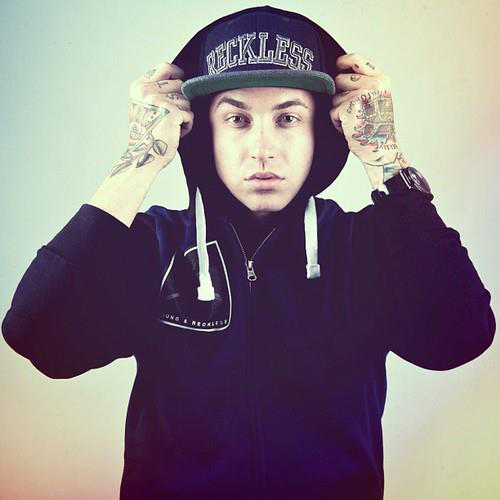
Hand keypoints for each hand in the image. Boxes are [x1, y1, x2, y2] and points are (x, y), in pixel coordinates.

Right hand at [109, 61, 193, 177]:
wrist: (144, 156)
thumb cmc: (148, 135)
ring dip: (184, 115)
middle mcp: (147, 91)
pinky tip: (175, 133)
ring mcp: (159, 100)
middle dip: (181, 101)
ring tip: (171, 127)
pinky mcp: (172, 112)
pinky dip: (186, 126)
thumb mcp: (145, 106)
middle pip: (180, 85)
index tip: (181, 78)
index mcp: (139, 87)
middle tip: (170, 117)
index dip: (177, 73)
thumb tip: (181, 78)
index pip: (165, 67)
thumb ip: (156, 90)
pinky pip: (190, 114)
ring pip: (187, 101)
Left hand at [329, 53, 409, 186]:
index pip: (357, 59)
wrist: (380, 148)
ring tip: (354, 120)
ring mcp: (360, 95)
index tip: (338, 64)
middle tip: (354, 109)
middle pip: (339, 79)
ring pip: (334, 98)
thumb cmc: (376, 127)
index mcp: (381, 80)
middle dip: (340, 94)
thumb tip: (340, 72)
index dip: (343, 61)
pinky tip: (349, 127)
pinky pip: (332, 112)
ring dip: (339, 110)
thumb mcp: (377, 98)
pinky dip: (337, 122)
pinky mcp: (348, 108)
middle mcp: (372, 84)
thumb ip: (364, 83)